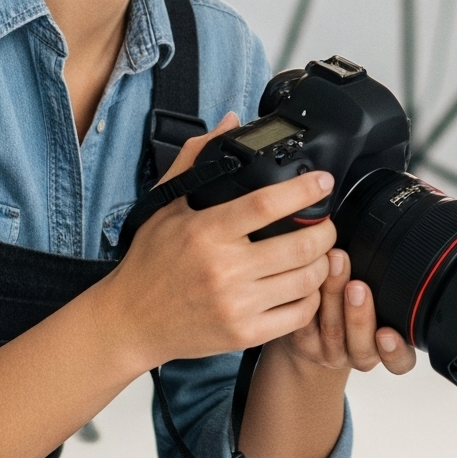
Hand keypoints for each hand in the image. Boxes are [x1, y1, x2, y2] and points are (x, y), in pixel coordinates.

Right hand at [105, 120, 338, 367]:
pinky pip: (297, 316)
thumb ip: (197, 159)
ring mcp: (236, 305)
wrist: (130, 322)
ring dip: (322, 263)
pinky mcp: (243, 334)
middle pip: (299, 246)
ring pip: (305, 281)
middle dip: (325, 230)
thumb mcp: (166, 204)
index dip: (303, 190)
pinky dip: (311, 298)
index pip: (265, 204)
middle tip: (326, 222)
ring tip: (320, 252)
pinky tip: (305, 285)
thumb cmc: (150, 261)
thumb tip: (231, 123)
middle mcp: (224, 269)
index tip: (323, 181)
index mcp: (206, 232)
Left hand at [271, 248, 416, 379]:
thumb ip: (386, 279)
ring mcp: (330, 351)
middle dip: (359, 314)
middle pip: (362, 344)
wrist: (317, 328)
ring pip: (332, 332)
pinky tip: (307, 274)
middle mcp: (360, 352)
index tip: (387, 333)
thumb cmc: (354, 303)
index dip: (395, 351)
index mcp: (385, 346)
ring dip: (333, 295)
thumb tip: (391, 232)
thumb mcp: (380, 294)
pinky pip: (304, 324)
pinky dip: (307, 298)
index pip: (400, 362)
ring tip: (334, 262)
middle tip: (357, 286)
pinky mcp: (302, 342)